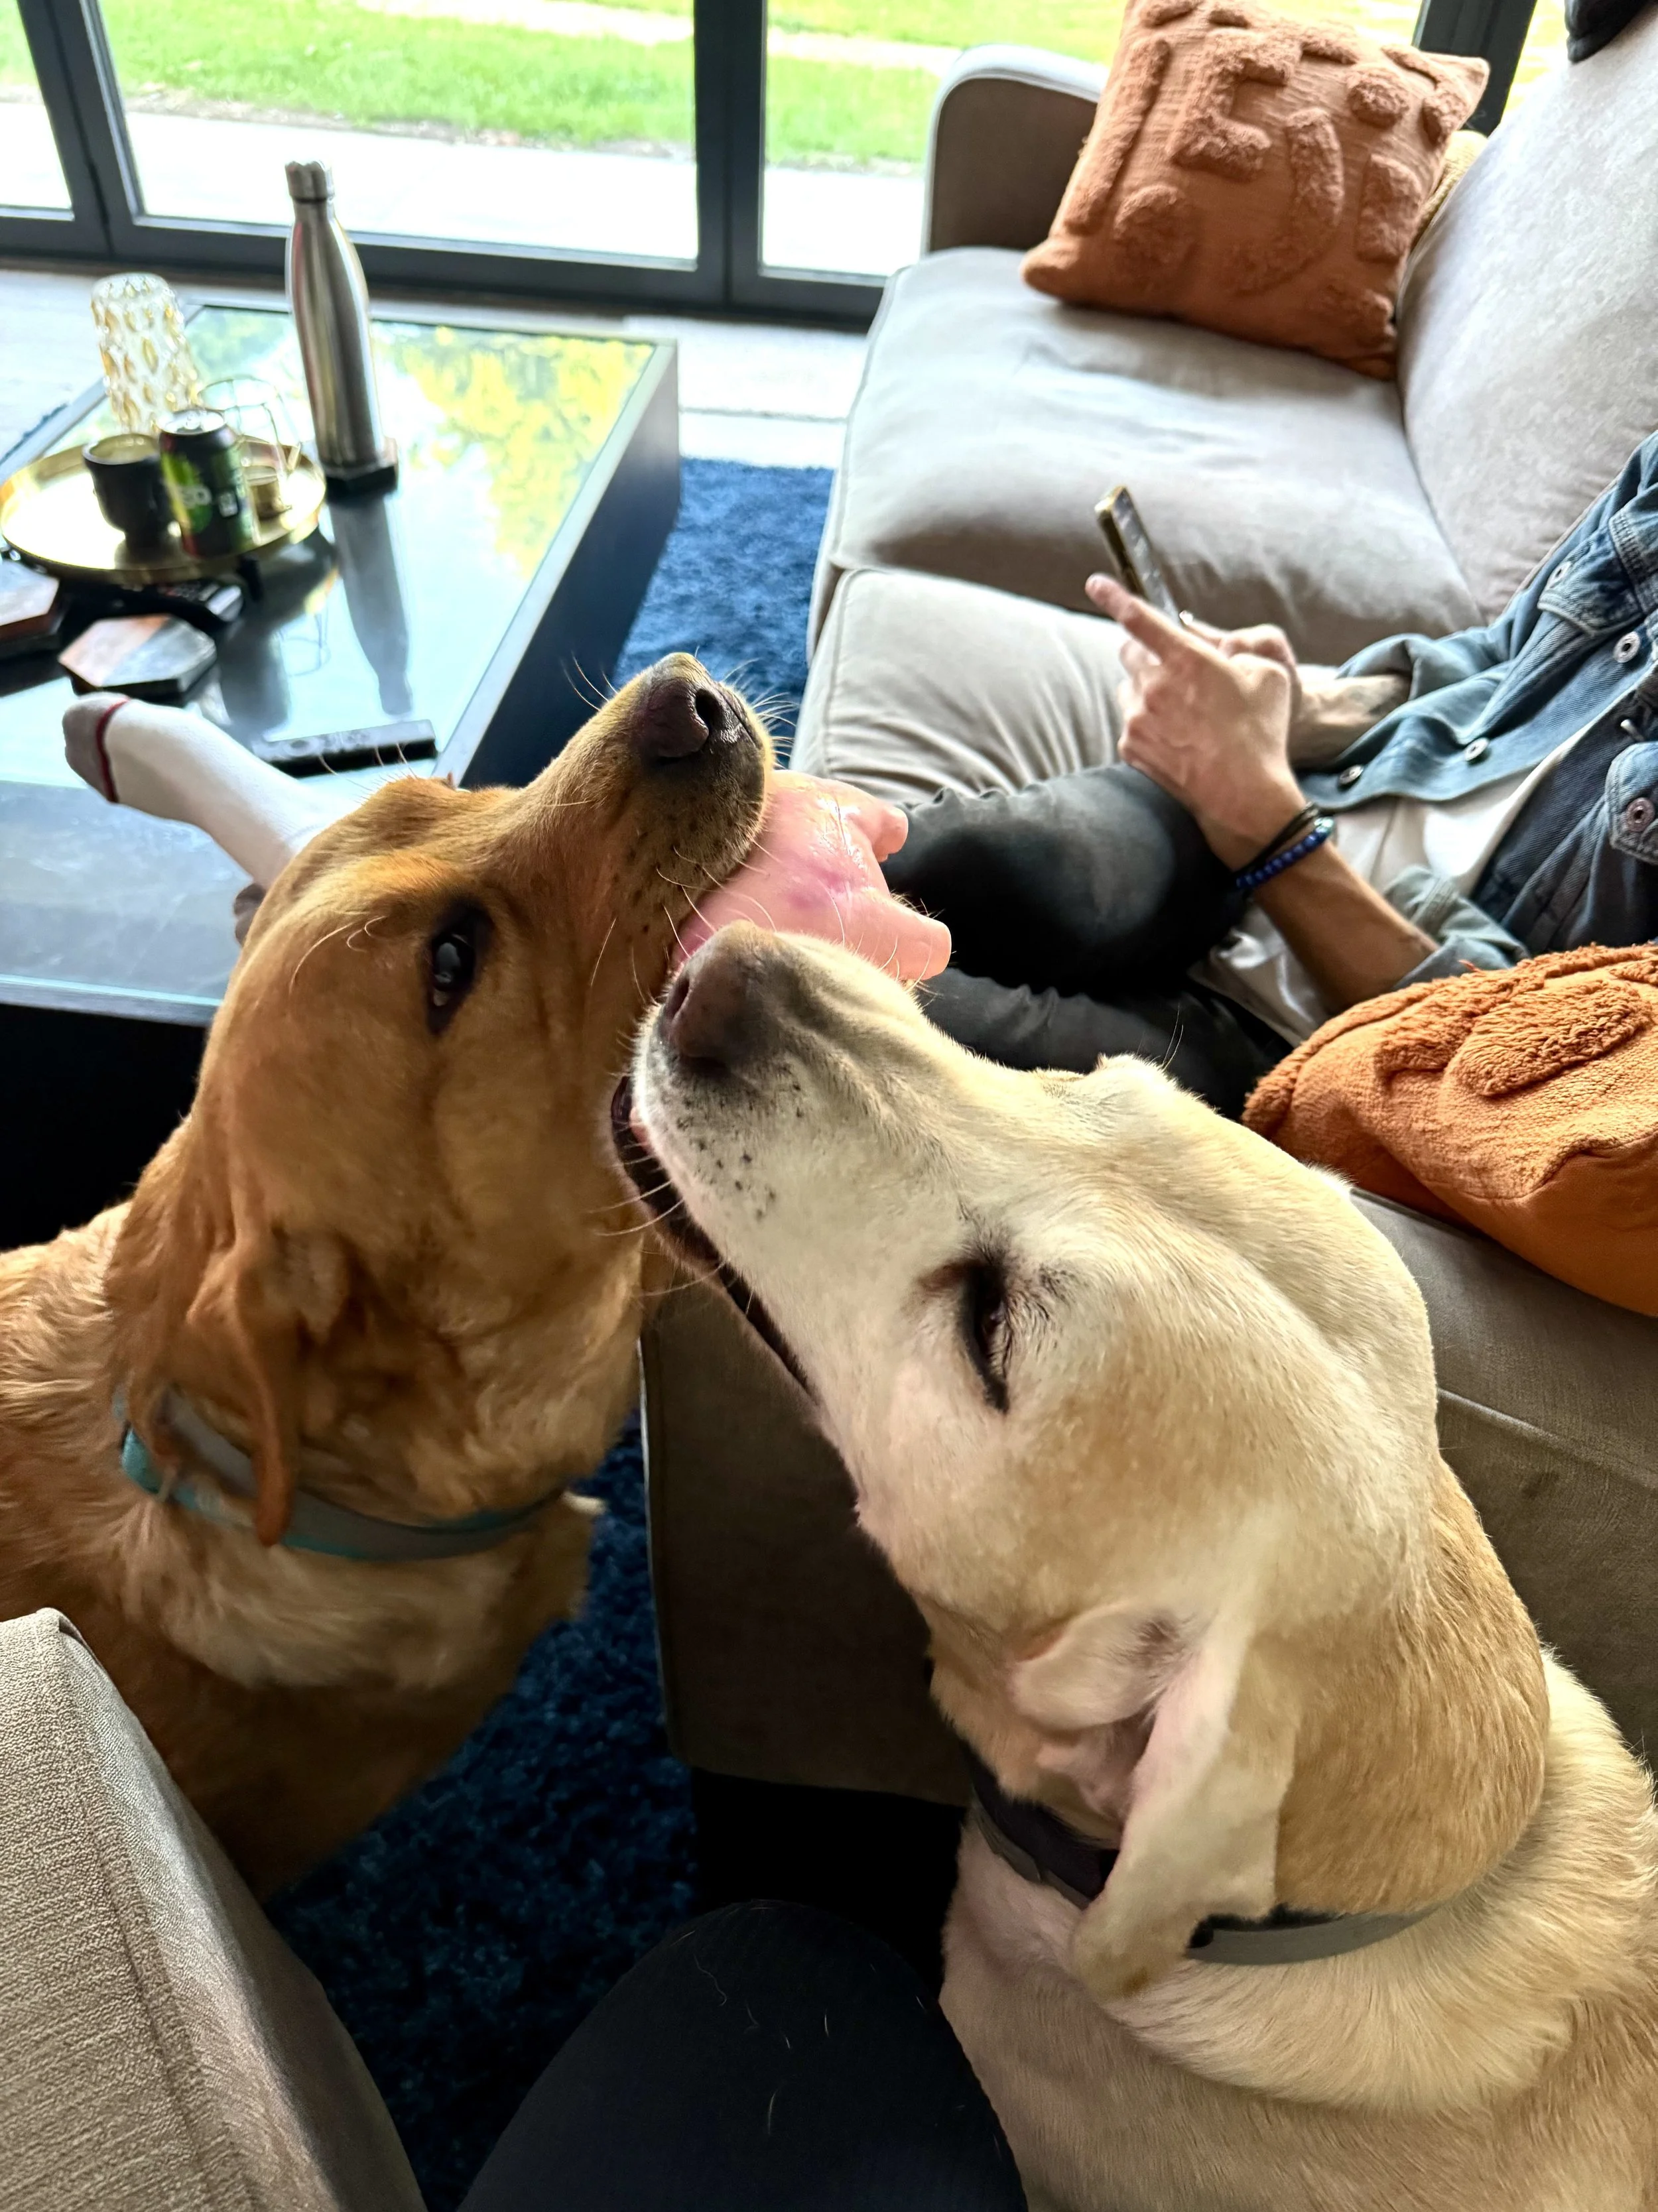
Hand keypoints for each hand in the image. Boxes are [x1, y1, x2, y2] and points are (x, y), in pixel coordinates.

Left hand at [1086, 574, 1303, 867]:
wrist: (1242, 795)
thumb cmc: (1261, 733)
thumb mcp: (1269, 675)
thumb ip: (1241, 649)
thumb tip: (1220, 651)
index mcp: (1187, 659)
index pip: (1139, 618)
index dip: (1114, 597)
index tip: (1095, 584)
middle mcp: (1154, 686)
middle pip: (1130, 653)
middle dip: (1147, 653)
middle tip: (1175, 670)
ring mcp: (1137, 719)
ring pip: (1129, 689)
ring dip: (1147, 690)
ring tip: (1182, 713)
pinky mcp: (1130, 747)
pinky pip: (1130, 722)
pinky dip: (1147, 723)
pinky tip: (1177, 738)